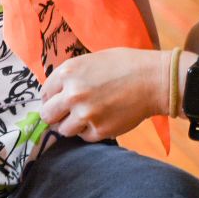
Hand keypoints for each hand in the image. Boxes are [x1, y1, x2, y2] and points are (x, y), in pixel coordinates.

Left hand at [40, 48, 163, 139]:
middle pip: (48, 115)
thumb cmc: (126, 65)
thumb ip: (72, 76)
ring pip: (63, 130)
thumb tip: (57, 93)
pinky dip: (91, 131)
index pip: (44, 94)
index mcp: (68, 72)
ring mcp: (85, 114)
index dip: (53, 98)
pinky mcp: (99, 131)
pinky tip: (104, 119)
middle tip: (68, 114)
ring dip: (73, 125)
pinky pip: (84, 137)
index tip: (60, 101)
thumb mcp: (92, 60)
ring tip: (89, 116)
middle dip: (56, 115)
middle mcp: (72, 94)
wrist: (154, 79)